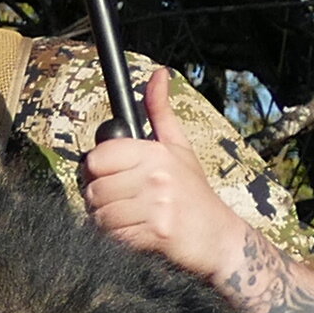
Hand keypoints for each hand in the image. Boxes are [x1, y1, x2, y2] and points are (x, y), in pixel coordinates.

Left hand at [76, 65, 245, 285]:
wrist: (219, 238)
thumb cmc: (194, 193)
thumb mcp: (179, 147)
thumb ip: (160, 111)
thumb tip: (158, 73)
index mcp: (156, 153)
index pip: (98, 157)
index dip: (96, 170)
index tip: (108, 176)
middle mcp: (156, 176)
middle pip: (94, 188)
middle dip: (99, 200)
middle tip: (120, 202)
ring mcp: (156, 205)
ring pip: (100, 214)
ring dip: (107, 221)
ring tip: (129, 218)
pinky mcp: (155, 233)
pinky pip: (113, 236)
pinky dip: (117, 239)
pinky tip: (135, 234)